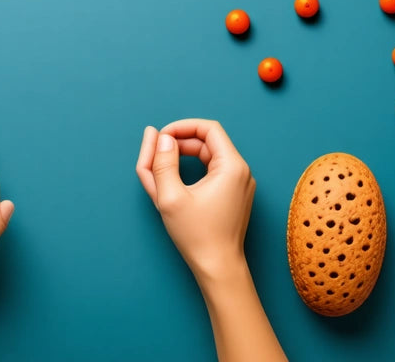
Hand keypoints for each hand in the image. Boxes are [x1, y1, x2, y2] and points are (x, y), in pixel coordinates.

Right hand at [136, 119, 254, 279]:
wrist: (219, 268)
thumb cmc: (197, 236)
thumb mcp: (170, 196)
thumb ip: (162, 162)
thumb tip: (159, 137)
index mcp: (232, 167)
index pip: (208, 129)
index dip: (181, 127)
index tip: (161, 137)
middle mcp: (241, 171)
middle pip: (207, 142)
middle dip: (178, 142)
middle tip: (154, 152)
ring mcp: (240, 184)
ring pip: (208, 157)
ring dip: (183, 156)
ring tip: (157, 166)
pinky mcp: (234, 195)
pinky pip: (212, 172)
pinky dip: (192, 171)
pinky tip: (172, 178)